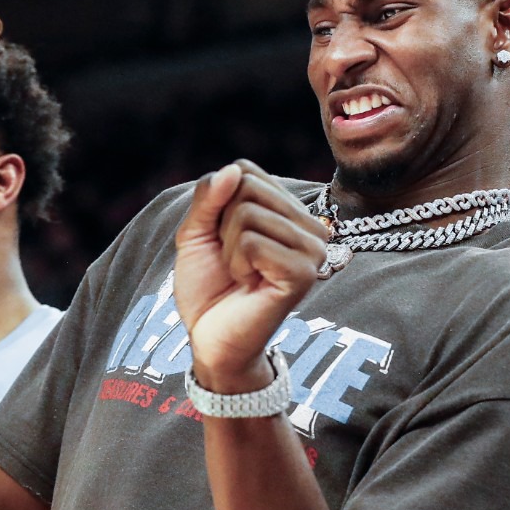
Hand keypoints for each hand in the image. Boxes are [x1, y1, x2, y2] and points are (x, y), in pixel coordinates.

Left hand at [173, 159, 328, 390]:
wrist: (211, 339)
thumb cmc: (208, 286)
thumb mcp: (196, 232)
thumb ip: (209, 196)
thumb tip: (233, 170)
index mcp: (289, 210)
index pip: (245, 170)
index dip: (217, 203)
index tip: (224, 238)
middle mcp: (310, 225)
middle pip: (246, 187)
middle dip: (221, 225)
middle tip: (232, 260)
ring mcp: (312, 250)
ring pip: (247, 213)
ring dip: (227, 248)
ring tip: (241, 274)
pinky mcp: (303, 273)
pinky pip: (252, 242)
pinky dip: (236, 264)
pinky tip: (248, 284)